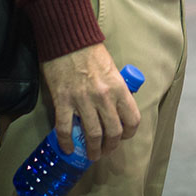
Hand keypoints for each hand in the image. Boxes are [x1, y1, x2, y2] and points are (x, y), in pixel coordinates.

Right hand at [40, 43, 141, 161]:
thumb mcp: (113, 70)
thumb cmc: (91, 53)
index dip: (129, 133)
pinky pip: (65, 130)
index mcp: (119, 88)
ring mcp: (82, 101)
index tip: (123, 136)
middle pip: (113, 132)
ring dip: (92, 150)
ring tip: (91, 154)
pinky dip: (67, 143)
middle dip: (110, 146)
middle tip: (105, 150)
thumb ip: (116, 90)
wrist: (68, 41)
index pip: (132, 119)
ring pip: (92, 135)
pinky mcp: (63, 102)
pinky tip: (68, 149)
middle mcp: (104, 97)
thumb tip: (116, 108)